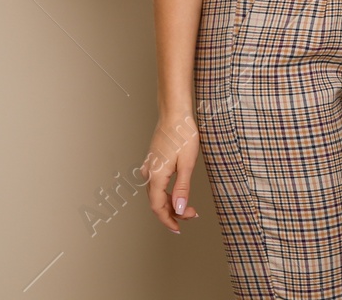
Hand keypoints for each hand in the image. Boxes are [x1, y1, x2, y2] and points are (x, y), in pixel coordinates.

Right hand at [141, 110, 201, 233]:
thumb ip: (182, 188)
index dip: (168, 221)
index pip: (158, 207)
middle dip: (173, 212)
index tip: (178, 229)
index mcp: (156, 176)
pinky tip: (176, 191)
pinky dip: (166, 192)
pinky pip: (156, 183)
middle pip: (157, 201)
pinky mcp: (153, 160)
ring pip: (156, 192)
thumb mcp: (188, 163)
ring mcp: (149, 166)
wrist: (175, 113)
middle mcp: (149, 173)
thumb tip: (178, 209)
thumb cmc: (183, 134)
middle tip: (192, 214)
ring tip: (188, 206)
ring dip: (170, 202)